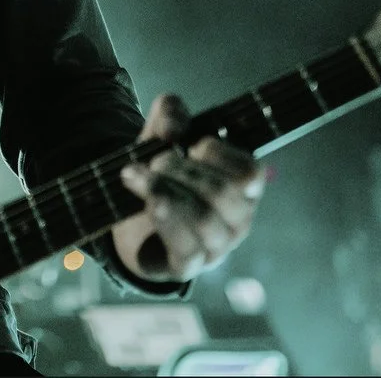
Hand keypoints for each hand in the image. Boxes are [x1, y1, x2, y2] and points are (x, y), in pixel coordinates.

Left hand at [112, 93, 265, 282]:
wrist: (130, 219)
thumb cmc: (159, 175)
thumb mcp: (161, 136)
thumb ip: (170, 114)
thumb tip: (173, 128)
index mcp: (240, 187)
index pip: (250, 172)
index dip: (219, 154)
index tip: (191, 145)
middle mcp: (236, 220)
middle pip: (224, 194)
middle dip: (183, 170)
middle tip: (156, 160)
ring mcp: (215, 247)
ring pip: (205, 221)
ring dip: (166, 190)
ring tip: (137, 176)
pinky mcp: (188, 266)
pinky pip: (187, 251)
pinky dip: (167, 221)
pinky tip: (149, 201)